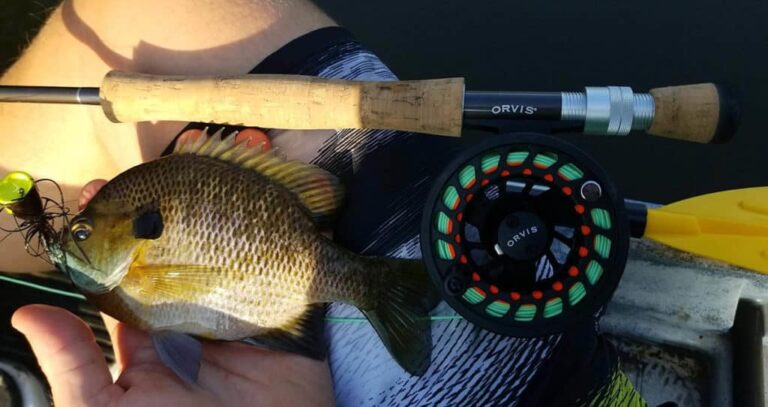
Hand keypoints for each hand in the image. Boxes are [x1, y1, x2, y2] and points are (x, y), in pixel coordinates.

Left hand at [11, 172, 333, 406]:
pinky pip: (299, 251)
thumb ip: (74, 367)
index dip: (126, 223)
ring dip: (246, 187)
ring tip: (241, 144)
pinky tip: (285, 175)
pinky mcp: (295, 303)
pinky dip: (299, 211)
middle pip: (196, 236)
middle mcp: (202, 305)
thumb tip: (27, 313)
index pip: (136, 264)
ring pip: (245, 233)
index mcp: (158, 326)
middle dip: (194, 191)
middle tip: (190, 149)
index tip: (111, 186)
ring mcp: (249, 301)